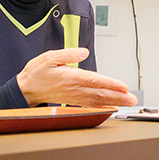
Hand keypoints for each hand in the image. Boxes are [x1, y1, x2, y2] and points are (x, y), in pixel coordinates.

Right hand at [17, 48, 137, 107]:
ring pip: (98, 100)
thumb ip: (67, 54)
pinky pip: (91, 104)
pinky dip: (103, 106)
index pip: (95, 81)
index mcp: (71, 77)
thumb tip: (83, 52)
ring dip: (114, 102)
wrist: (26, 89)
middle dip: (118, 96)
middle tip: (132, 98)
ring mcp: (75, 96)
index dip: (111, 84)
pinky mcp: (73, 100)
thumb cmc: (37, 73)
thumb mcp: (49, 57)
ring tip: (127, 102)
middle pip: (100, 93)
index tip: (123, 86)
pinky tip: (112, 106)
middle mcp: (75, 88)